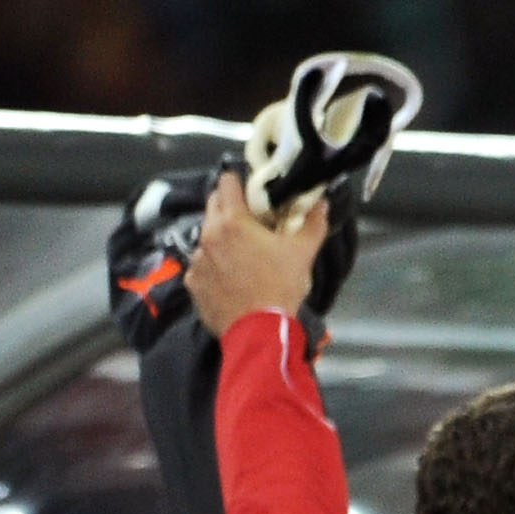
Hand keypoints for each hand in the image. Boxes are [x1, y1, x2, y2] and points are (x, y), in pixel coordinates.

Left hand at [186, 168, 323, 334]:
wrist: (260, 331)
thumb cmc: (281, 287)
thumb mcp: (303, 254)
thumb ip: (312, 224)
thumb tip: (321, 204)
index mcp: (233, 221)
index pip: (226, 182)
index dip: (238, 182)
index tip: (250, 191)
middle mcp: (208, 234)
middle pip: (212, 205)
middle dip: (228, 207)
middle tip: (249, 223)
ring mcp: (197, 259)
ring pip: (206, 237)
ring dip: (221, 240)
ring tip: (241, 258)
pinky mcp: (193, 282)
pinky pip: (201, 266)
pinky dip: (213, 268)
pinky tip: (230, 281)